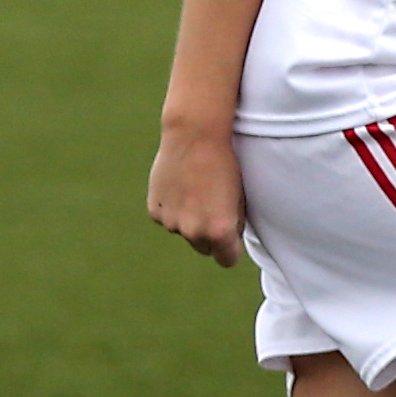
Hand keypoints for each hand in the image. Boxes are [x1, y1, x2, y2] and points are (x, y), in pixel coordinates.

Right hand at [148, 124, 245, 265]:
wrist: (195, 136)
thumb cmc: (226, 164)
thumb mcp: (240, 198)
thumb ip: (233, 224)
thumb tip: (228, 240)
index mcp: (219, 232)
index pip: (227, 260)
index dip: (231, 249)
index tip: (231, 238)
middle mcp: (194, 232)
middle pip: (204, 248)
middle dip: (209, 236)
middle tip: (214, 207)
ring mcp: (171, 222)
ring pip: (184, 231)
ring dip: (189, 219)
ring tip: (196, 189)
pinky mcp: (155, 211)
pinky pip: (168, 217)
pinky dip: (173, 207)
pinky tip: (180, 184)